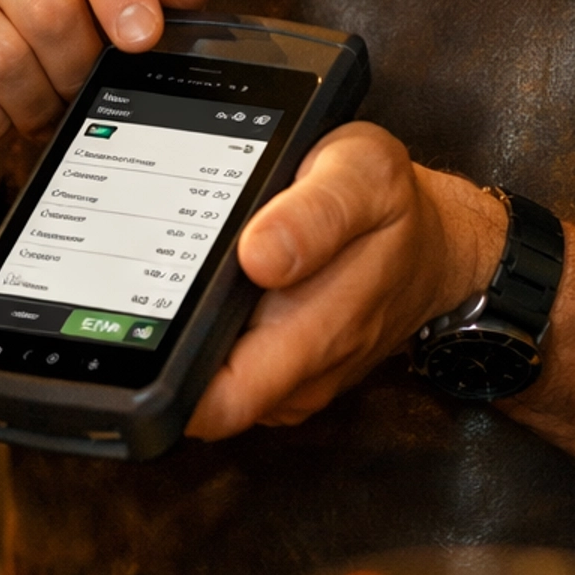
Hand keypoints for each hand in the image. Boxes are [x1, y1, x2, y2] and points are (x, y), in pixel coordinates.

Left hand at [187, 124, 507, 438]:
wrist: (434, 244)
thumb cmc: (395, 206)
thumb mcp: (365, 175)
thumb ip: (316, 214)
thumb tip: (259, 255)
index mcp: (315, 330)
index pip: (220, 400)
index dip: (168, 378)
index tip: (140, 321)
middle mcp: (300, 375)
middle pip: (202, 392)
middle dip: (171, 343)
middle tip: (158, 274)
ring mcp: (291, 382)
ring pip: (213, 379)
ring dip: (194, 333)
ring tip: (204, 265)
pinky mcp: (285, 377)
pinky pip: (231, 366)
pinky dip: (215, 329)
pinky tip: (225, 283)